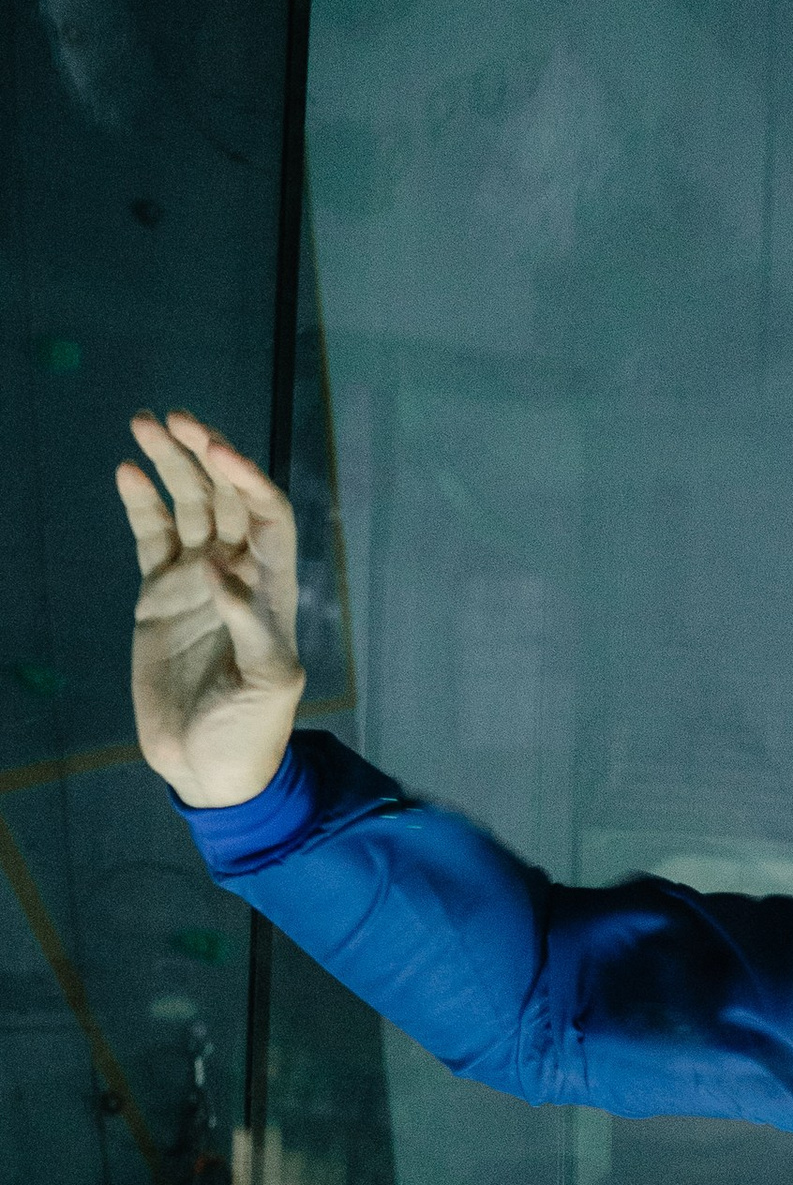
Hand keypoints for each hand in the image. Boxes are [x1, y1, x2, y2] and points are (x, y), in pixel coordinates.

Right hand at [118, 411, 303, 807]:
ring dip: (170, 464)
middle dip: (205, 454)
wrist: (207, 766)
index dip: (247, 478)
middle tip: (175, 419)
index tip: (218, 452)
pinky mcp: (160, 595)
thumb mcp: (269, 685)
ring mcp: (196, 581)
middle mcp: (236, 575)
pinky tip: (127, 471)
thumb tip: (217, 570)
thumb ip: (252, 627)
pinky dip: (141, 502)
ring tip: (144, 424)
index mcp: (272, 589)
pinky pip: (152, 535)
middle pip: (224, 498)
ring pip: (186, 506)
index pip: (266, 516)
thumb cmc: (251, 731)